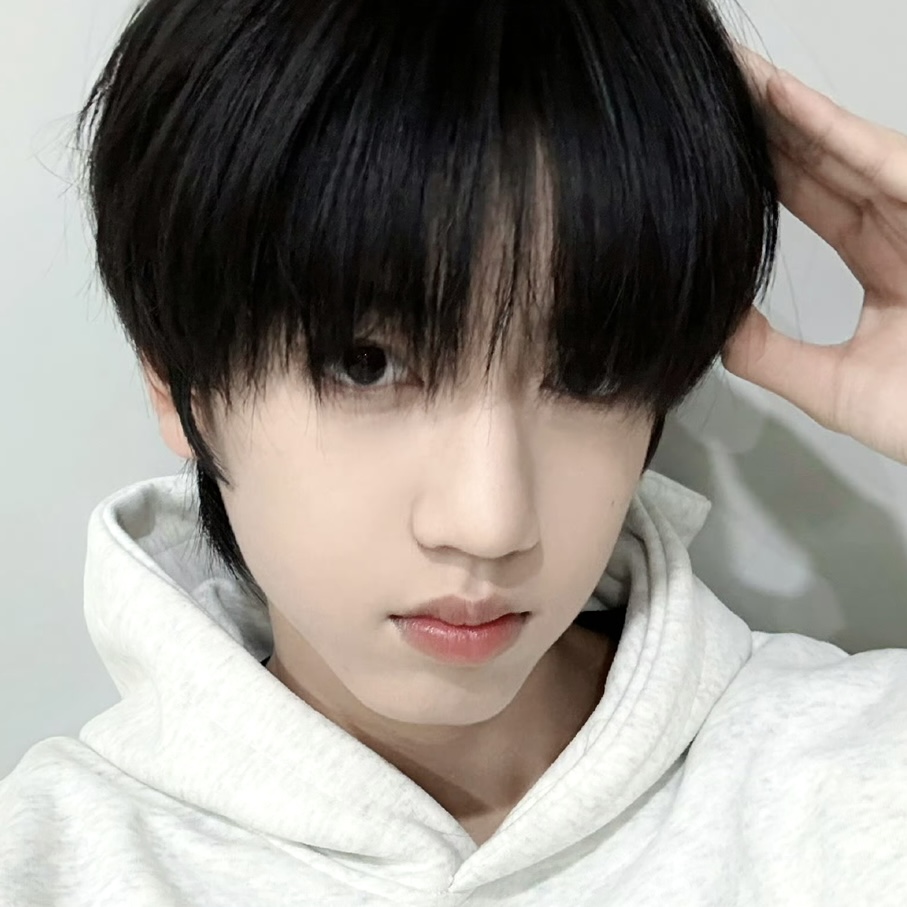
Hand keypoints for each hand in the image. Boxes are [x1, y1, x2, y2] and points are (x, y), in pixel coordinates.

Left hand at [722, 45, 906, 464]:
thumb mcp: (835, 388)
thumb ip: (772, 357)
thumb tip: (716, 329)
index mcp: (889, 265)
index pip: (819, 205)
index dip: (770, 172)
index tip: (720, 146)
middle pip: (829, 166)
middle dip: (775, 127)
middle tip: (720, 87)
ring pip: (850, 152)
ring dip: (792, 113)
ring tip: (737, 77)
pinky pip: (887, 165)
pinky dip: (835, 132)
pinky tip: (785, 101)